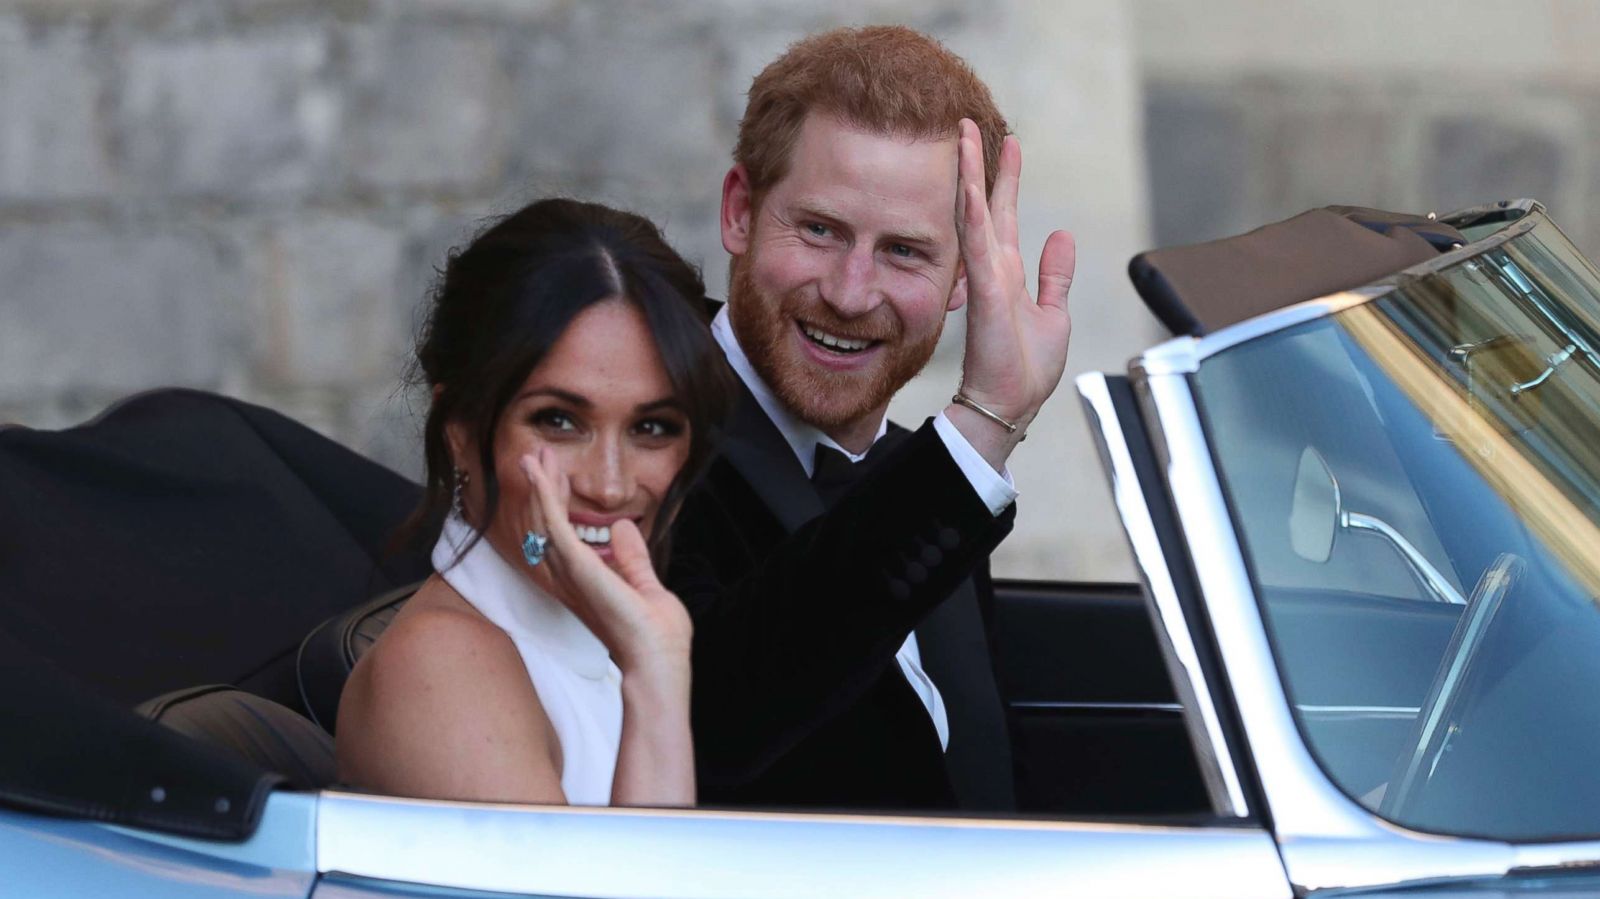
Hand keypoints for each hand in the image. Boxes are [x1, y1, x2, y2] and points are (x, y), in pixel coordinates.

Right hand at [518, 449, 691, 674]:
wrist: (658, 662)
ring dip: (539, 485)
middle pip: (544, 525)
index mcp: (583, 583)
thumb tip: (624, 528)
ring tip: (535, 455)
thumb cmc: (655, 638)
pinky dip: (545, 495)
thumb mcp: (645, 585)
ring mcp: (570, 573)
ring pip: (542, 521)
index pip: (561, 535)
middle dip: (542, 488)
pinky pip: (553, 524)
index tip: (559, 474)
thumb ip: (631, 558)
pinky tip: (541, 474)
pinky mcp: (577, 567)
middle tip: (539, 455)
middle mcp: (568, 578)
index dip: (557, 502)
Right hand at [950, 118, 1075, 464]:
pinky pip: (977, 245)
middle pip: (985, 204)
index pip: (1004, 215)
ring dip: (970, 175)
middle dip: (980, 164)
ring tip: (965, 137)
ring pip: (974, 215)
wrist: (1008, 405)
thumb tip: (1062, 236)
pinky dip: (973, 213)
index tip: (1006, 143)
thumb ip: (1055, 275)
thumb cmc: (1026, 370)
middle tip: (970, 124)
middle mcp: (993, 269)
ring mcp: (986, 278)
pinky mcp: (986, 293)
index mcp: (1009, 274)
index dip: (1005, 178)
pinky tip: (970, 185)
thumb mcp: (1054, 313)